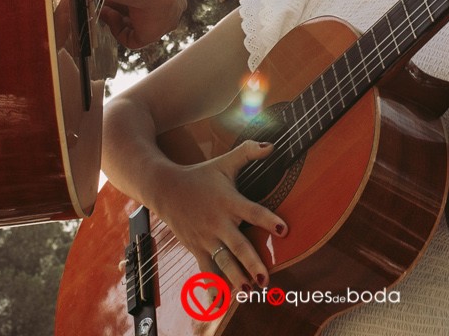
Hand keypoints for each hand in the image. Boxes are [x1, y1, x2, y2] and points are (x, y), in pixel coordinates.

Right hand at [148, 140, 287, 288]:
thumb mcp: (224, 162)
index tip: (283, 229)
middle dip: (252, 262)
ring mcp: (206, 238)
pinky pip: (206, 270)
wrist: (165, 188)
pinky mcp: (197, 248)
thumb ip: (248, 153)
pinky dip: (212, 286)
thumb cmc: (199, 175)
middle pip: (238, 245)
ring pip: (223, 261)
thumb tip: (272, 145)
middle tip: (266, 277)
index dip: (268, 220)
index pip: (252, 211)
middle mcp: (218, 222)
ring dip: (236, 277)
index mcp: (229, 201)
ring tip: (250, 291)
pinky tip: (220, 302)